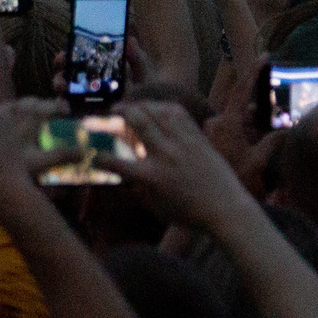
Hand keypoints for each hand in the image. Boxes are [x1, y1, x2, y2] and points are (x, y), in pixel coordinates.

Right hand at [104, 100, 248, 232]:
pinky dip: (164, 107)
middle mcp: (164, 154)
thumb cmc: (188, 213)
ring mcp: (182, 143)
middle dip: (120, 111)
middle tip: (113, 111)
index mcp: (150, 176)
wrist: (225, 208)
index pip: (115, 162)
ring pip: (157, 110)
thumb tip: (123, 176)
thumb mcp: (155, 206)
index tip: (92, 154)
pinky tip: (158, 109)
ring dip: (141, 104)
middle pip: (136, 120)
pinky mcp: (197, 138)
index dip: (99, 157)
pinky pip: (178, 113)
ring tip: (134, 106)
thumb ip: (137, 189)